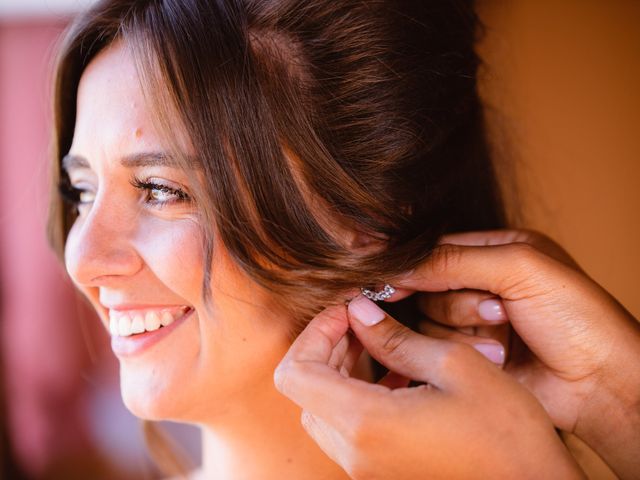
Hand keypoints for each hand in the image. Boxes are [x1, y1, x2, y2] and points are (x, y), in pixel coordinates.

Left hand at [274, 301, 583, 479]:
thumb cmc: (506, 431)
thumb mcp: (454, 366)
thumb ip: (395, 337)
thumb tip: (358, 310)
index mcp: (365, 423)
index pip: (294, 372)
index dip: (313, 333)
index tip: (345, 312)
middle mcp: (354, 452)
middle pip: (303, 390)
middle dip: (326, 346)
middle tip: (362, 321)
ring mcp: (364, 468)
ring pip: (321, 408)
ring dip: (339, 370)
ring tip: (379, 343)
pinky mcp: (379, 473)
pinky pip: (345, 429)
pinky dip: (354, 395)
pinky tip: (394, 376)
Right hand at [397, 229, 639, 478]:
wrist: (601, 383)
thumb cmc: (577, 317)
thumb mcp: (520, 268)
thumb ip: (455, 259)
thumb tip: (398, 265)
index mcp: (497, 252)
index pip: (436, 250)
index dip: (415, 266)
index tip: (394, 282)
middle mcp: (483, 285)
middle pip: (429, 288)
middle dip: (460, 304)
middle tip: (498, 312)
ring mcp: (476, 323)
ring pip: (431, 320)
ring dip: (466, 331)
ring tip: (507, 338)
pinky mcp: (472, 356)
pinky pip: (440, 349)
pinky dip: (468, 353)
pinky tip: (500, 357)